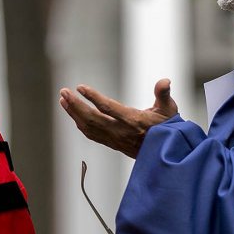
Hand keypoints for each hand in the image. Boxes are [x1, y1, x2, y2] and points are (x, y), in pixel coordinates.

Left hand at [58, 79, 177, 157]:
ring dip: (74, 113)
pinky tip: (73, 113)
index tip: (80, 87)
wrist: (165, 152)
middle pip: (92, 119)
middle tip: (63, 91)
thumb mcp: (169, 109)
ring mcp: (114, 139)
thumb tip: (165, 81)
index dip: (93, 97)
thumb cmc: (167, 127)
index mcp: (133, 121)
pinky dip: (80, 123)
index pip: (109, 108)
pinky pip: (91, 134)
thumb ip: (164, 94)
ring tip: (64, 99)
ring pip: (89, 127)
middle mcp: (121, 132)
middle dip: (76, 105)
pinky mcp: (111, 143)